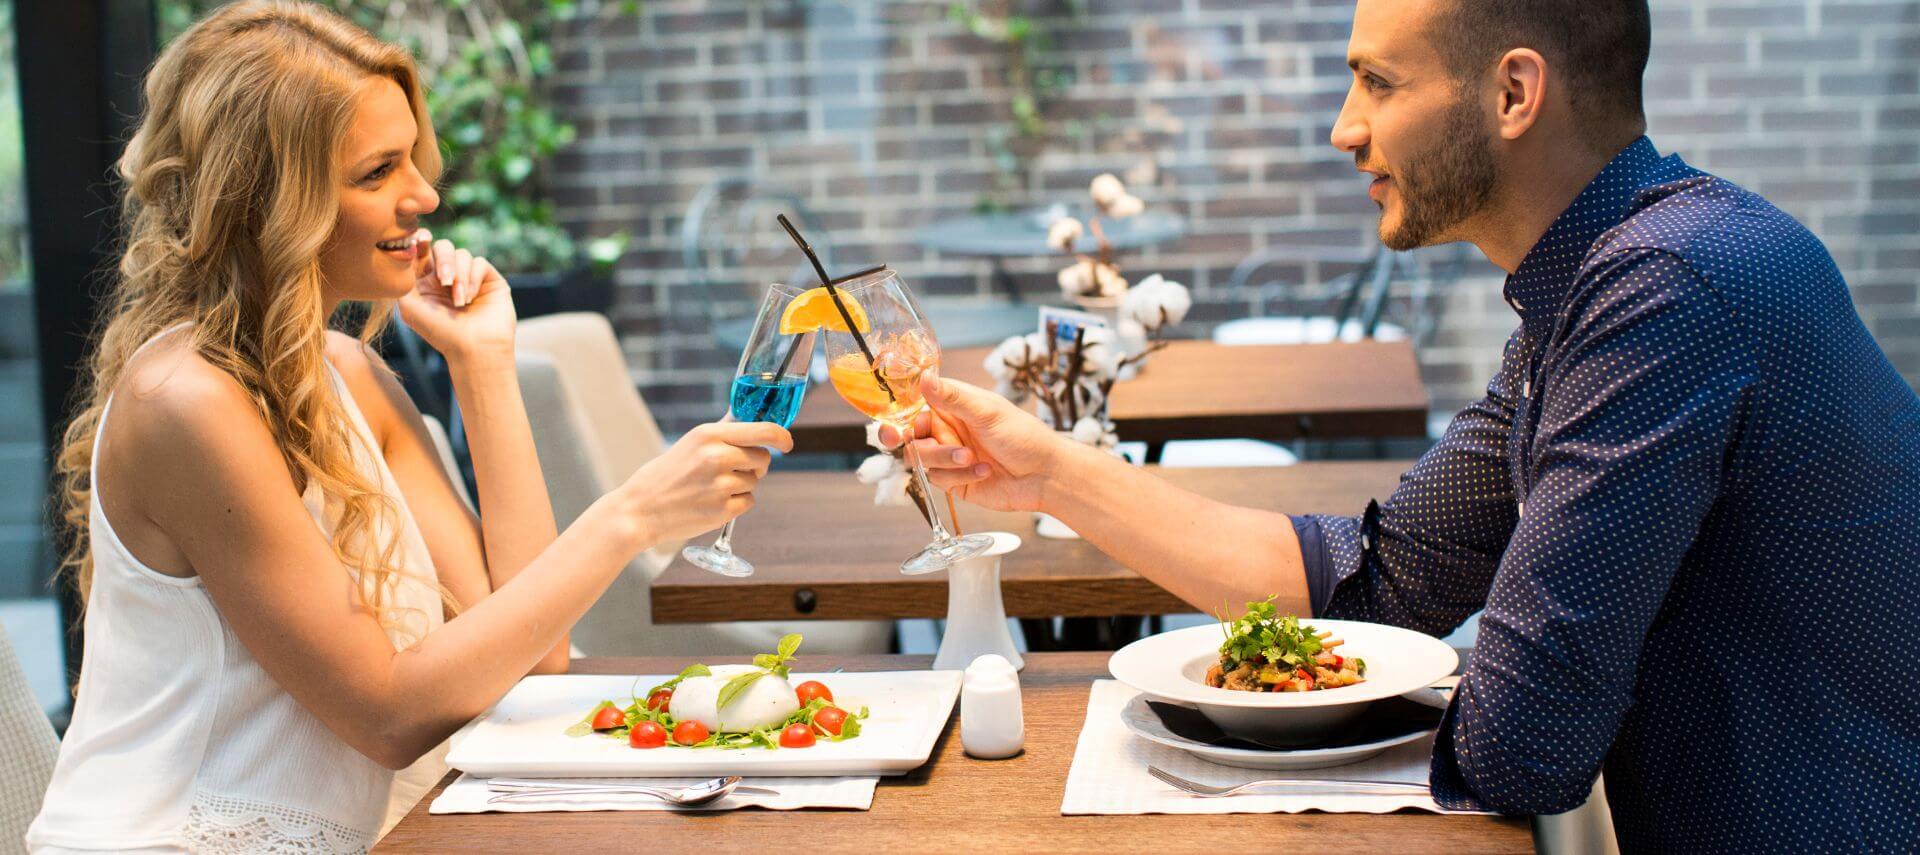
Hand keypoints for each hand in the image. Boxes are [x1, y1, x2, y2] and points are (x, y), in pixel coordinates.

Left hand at [396, 229, 516, 365]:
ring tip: (461, 302)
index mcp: (426, 281)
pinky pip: (480, 262)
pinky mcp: (489, 279)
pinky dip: (473, 278)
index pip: (422, 251)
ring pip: (462, 254)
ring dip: (460, 276)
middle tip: (444, 281)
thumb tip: (407, 249)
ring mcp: (470, 277)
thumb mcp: (409, 306)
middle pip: (443, 247)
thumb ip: (403, 278)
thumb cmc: (440, 332)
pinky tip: (471, 298)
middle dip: (443, 261)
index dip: (420, 242)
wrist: (474, 349)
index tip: (419, 241)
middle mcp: (448, 277)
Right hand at [606, 421, 794, 545]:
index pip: (763, 431)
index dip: (781, 437)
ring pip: (755, 481)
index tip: (787, 443)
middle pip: (763, 458)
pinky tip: (712, 502)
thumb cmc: (665, 474)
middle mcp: (717, 457)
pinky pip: (749, 502)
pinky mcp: (722, 510)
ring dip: (742, 485)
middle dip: (754, 465)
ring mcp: (720, 485)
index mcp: (708, 435)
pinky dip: (736, 504)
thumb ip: (722, 432)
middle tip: (730, 471)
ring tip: (711, 487)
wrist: (639, 511)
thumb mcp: (691, 443)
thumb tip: (748, 417)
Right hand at [882, 374, 1068, 512]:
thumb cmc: (1024, 436)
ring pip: (921, 459)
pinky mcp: (953, 481)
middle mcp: (946, 429)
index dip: (899, 412)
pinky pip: (938, 479)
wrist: (1045, 476)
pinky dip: (959, 476)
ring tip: (971, 458)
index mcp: (952, 405)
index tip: (893, 418)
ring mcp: (948, 455)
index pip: (914, 404)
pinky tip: (984, 471)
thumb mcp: (988, 412)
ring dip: (943, 458)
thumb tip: (924, 377)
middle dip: (906, 439)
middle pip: (909, 434)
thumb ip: (953, 398)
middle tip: (900, 438)